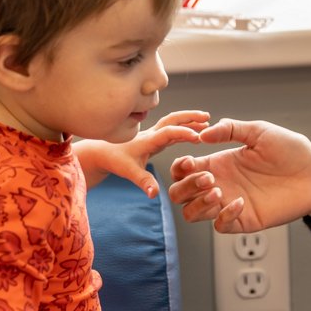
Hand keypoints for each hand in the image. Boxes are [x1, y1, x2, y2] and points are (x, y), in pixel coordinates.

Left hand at [76, 110, 209, 195]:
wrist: (103, 153)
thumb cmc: (115, 161)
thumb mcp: (129, 173)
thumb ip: (144, 182)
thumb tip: (154, 194)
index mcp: (147, 140)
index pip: (168, 132)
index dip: (183, 133)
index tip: (198, 137)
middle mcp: (152, 134)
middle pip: (173, 119)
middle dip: (190, 117)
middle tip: (207, 118)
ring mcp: (154, 134)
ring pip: (174, 122)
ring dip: (190, 120)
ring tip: (207, 121)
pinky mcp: (155, 137)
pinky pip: (173, 129)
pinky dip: (185, 128)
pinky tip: (195, 132)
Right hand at [169, 119, 310, 232]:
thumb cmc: (291, 150)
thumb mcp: (259, 132)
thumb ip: (230, 129)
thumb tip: (203, 134)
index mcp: (220, 162)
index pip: (183, 170)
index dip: (179, 168)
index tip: (191, 162)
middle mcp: (221, 183)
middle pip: (180, 194)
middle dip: (186, 186)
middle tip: (208, 178)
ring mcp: (230, 203)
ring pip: (193, 213)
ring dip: (198, 203)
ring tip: (219, 191)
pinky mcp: (245, 219)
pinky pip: (220, 226)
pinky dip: (224, 216)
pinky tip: (241, 202)